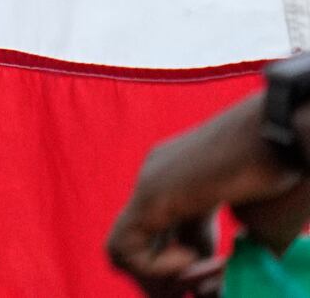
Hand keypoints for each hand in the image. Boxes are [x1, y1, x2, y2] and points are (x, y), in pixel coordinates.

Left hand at [109, 93, 307, 294]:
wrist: (292, 133)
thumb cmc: (292, 175)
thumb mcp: (260, 224)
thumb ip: (234, 254)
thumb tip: (212, 287)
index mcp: (186, 187)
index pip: (164, 240)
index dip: (187, 271)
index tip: (219, 277)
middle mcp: (159, 182)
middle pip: (141, 248)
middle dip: (169, 282)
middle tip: (205, 284)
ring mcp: (151, 185)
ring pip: (124, 254)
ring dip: (164, 281)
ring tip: (203, 273)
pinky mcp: (153, 193)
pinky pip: (124, 249)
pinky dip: (156, 271)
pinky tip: (192, 259)